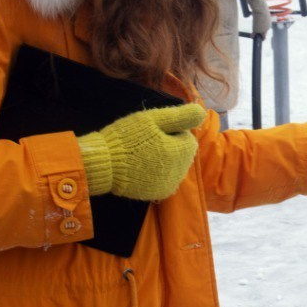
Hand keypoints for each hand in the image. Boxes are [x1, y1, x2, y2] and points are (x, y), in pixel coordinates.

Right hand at [77, 104, 205, 200]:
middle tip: (146, 143)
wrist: (104, 163)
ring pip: (174, 166)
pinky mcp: (158, 194)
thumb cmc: (127, 138)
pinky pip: (165, 179)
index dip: (171, 131)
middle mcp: (180, 171)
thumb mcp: (153, 119)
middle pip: (182, 153)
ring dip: (164, 160)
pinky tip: (141, 168)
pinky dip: (157, 173)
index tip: (153, 132)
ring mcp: (170, 185)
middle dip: (170, 146)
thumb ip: (181, 116)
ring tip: (142, 155)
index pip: (188, 137)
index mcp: (182, 152)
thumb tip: (202, 112)